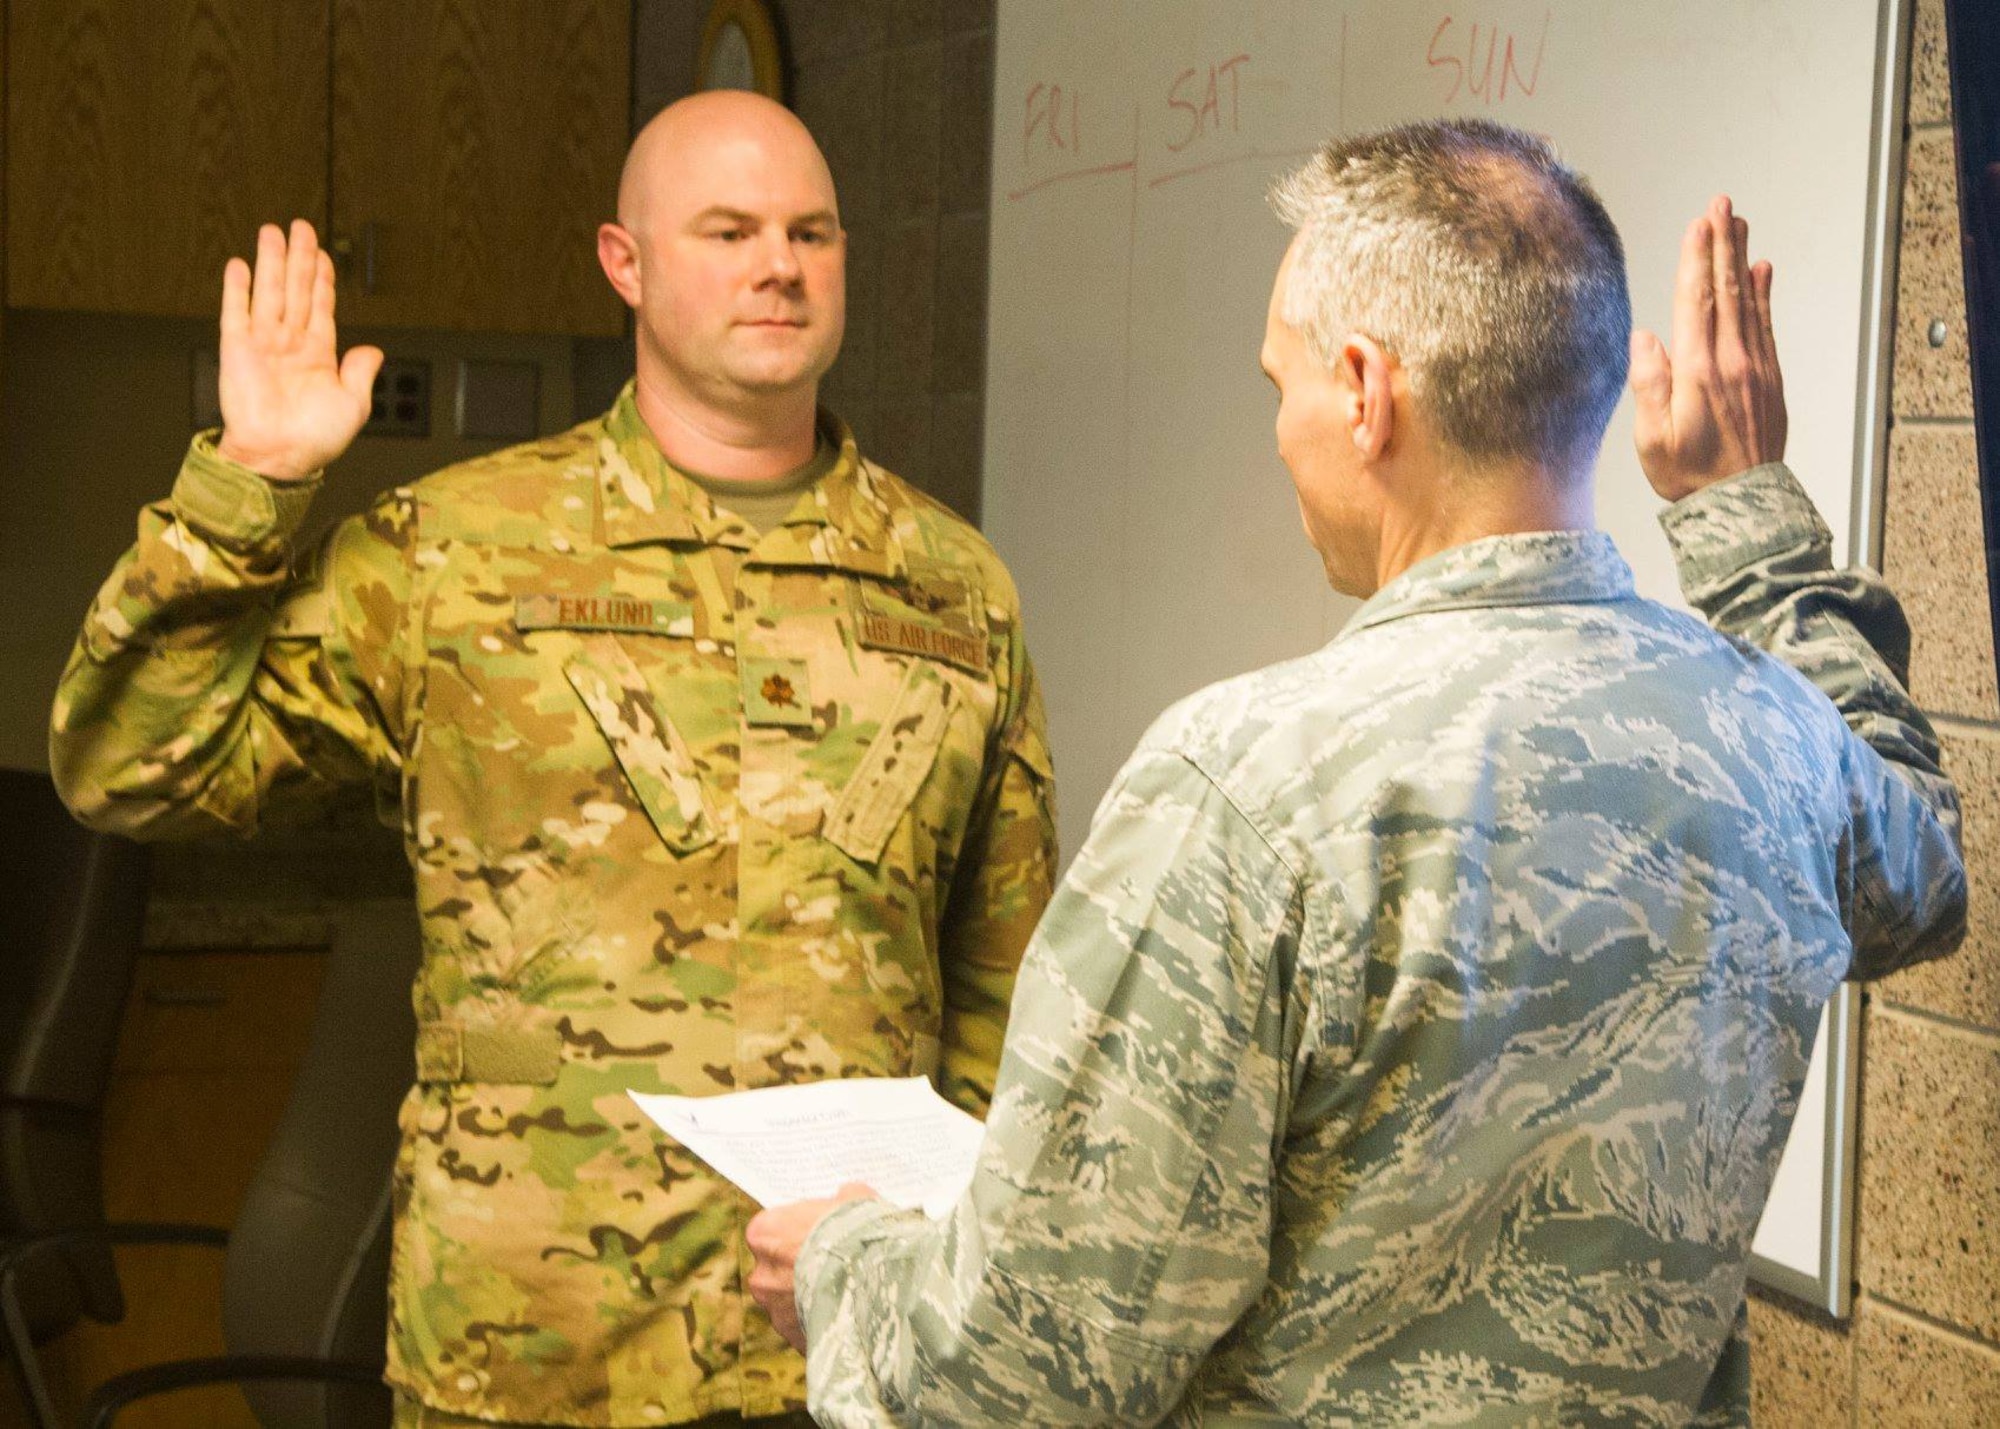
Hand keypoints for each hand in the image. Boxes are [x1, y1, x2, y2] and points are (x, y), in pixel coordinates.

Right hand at [215, 220, 382, 481]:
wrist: (278, 457)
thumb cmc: (314, 439)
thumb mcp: (354, 405)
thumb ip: (361, 373)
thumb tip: (374, 350)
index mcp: (318, 354)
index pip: (320, 305)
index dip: (322, 278)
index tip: (323, 254)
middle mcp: (290, 343)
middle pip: (295, 289)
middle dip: (299, 257)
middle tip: (301, 226)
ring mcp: (263, 344)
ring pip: (269, 292)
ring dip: (271, 261)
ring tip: (273, 232)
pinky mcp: (237, 350)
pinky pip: (236, 313)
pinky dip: (238, 289)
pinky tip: (240, 266)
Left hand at [745, 1183, 878, 1352]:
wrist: (877, 1282)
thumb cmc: (860, 1232)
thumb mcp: (856, 1200)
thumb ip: (842, 1199)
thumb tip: (845, 1197)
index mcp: (764, 1232)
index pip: (773, 1229)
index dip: (800, 1231)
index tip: (821, 1233)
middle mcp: (761, 1274)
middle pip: (778, 1269)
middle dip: (801, 1268)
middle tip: (836, 1265)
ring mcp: (775, 1312)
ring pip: (791, 1302)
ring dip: (812, 1298)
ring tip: (847, 1294)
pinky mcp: (794, 1339)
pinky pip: (806, 1328)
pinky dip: (822, 1323)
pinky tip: (848, 1315)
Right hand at [1630, 194, 1786, 501]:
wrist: (1742, 507)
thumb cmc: (1689, 478)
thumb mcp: (1652, 439)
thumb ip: (1650, 385)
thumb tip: (1647, 338)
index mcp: (1698, 374)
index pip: (1696, 302)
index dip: (1697, 258)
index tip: (1698, 224)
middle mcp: (1732, 363)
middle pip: (1726, 290)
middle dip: (1722, 244)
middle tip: (1722, 204)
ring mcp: (1756, 369)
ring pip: (1749, 301)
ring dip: (1742, 259)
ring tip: (1739, 224)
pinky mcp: (1770, 380)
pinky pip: (1766, 325)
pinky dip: (1763, 294)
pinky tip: (1761, 272)